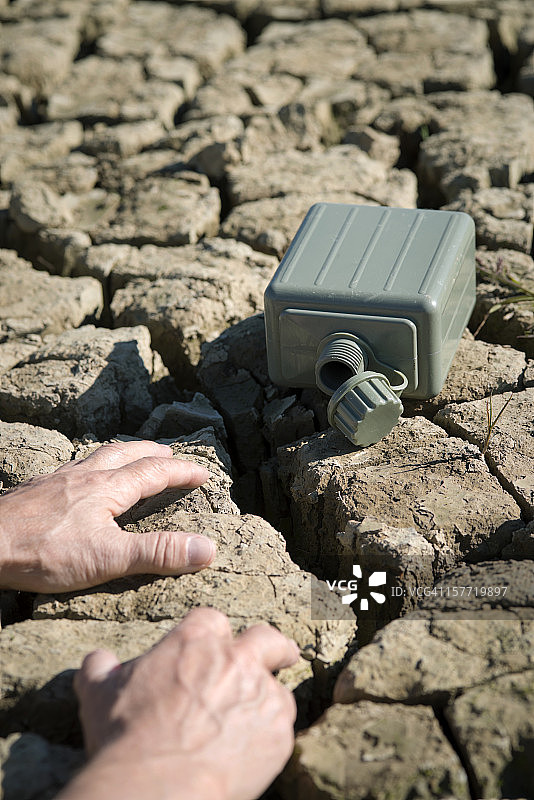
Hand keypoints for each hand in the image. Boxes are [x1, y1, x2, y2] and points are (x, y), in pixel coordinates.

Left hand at [0, 440, 214, 591]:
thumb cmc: (43, 552)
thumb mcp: (108, 558)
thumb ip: (157, 552)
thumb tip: (207, 548)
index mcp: (107, 488)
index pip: (155, 472)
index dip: (181, 472)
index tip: (203, 473)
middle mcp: (85, 476)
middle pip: (126, 454)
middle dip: (152, 453)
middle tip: (169, 453)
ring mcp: (58, 480)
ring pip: (98, 456)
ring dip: (122, 453)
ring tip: (130, 456)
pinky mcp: (37, 490)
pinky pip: (73, 467)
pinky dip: (90, 466)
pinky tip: (80, 479)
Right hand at [60, 608, 298, 799]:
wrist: (157, 787)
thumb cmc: (125, 738)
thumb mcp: (98, 692)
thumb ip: (101, 667)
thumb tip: (98, 661)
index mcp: (195, 641)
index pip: (212, 619)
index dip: (211, 634)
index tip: (213, 646)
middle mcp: (235, 659)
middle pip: (267, 638)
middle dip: (273, 646)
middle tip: (276, 656)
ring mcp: (262, 694)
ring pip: (277, 688)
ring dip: (266, 700)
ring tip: (253, 721)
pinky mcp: (278, 731)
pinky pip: (282, 726)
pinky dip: (269, 735)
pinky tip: (250, 751)